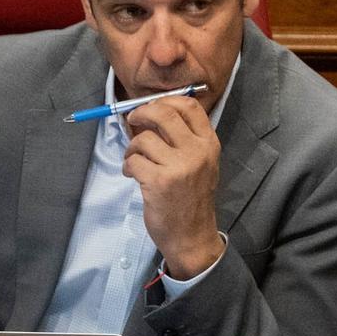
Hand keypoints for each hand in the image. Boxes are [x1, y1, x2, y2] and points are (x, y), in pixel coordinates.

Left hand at [123, 95, 224, 279]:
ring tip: (134, 159)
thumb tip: (151, 115)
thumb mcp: (201, 163)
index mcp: (209, 143)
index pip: (189, 106)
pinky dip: (127, 166)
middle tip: (133, 121)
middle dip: (142, 113)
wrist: (192, 234)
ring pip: (144, 139)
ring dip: (132, 147)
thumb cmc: (193, 197)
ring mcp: (178, 166)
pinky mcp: (159, 181)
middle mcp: (197, 150)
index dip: (166, 100)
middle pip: (164, 113)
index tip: (153, 107)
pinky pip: (133, 161)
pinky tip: (132, 174)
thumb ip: (184, 140)